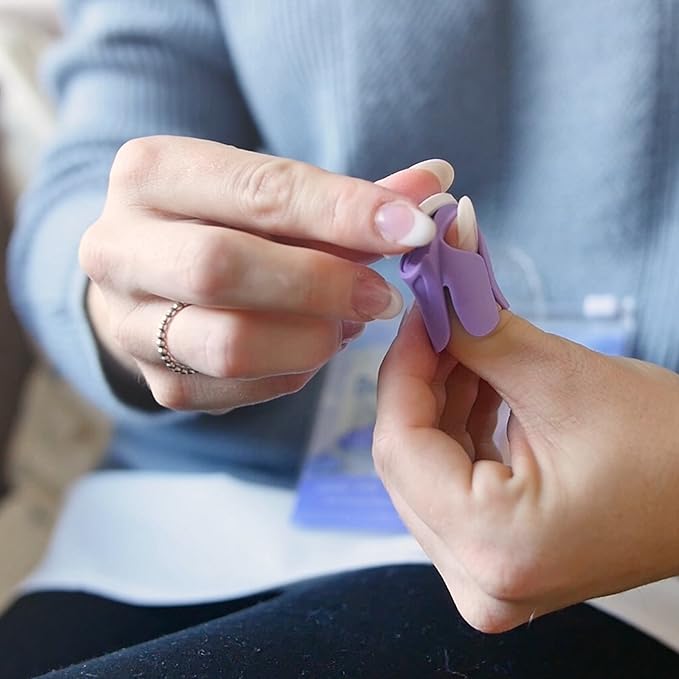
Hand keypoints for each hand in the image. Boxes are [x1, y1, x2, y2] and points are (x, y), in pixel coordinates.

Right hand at [80, 136, 451, 411]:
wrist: (154, 276)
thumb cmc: (227, 225)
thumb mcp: (273, 196)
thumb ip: (347, 196)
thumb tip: (434, 184)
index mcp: (150, 174)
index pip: (258, 190)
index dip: (343, 211)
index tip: (415, 228)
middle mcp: (118, 247)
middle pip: (223, 268)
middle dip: (321, 285)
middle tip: (383, 297)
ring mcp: (128, 323)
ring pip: (228, 343)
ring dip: (310, 339)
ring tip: (348, 323)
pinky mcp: (156, 382)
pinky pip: (237, 389)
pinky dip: (291, 372)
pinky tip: (313, 347)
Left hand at [375, 295, 678, 632]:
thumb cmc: (672, 451)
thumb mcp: (563, 379)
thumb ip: (479, 335)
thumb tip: (435, 296)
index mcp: (494, 546)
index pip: (399, 447)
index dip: (402, 368)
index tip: (420, 314)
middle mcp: (479, 581)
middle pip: (407, 461)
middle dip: (420, 381)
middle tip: (439, 321)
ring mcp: (487, 578)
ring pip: (426, 469)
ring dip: (441, 400)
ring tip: (466, 345)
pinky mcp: (499, 559)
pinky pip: (453, 485)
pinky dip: (461, 428)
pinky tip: (480, 383)